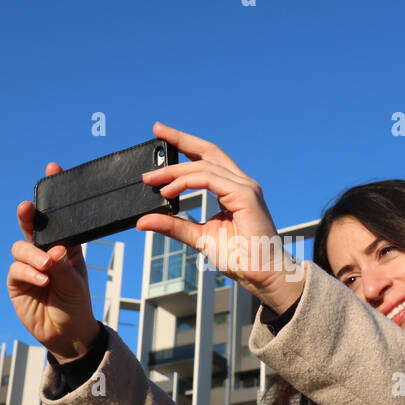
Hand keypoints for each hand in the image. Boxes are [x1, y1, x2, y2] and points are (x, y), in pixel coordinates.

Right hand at [9, 163, 101, 361]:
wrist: (68, 334)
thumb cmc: (77, 304)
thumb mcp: (76, 282)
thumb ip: (65, 265)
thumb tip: (53, 250)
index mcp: (63, 244)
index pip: (58, 217)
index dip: (53, 193)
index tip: (53, 167)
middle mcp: (43, 251)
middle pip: (32, 226)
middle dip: (28, 215)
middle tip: (28, 207)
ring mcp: (28, 266)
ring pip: (21, 248)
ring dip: (34, 255)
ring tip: (48, 266)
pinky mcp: (16, 282)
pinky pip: (17, 270)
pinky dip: (29, 273)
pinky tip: (43, 280)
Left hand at [136, 121, 303, 312]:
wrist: (261, 274)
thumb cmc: (238, 257)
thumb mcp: (198, 237)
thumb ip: (173, 226)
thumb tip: (143, 221)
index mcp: (233, 189)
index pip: (208, 159)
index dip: (186, 145)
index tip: (161, 138)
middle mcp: (241, 183)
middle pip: (209, 151)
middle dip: (181, 139)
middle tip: (156, 130)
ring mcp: (245, 187)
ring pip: (204, 166)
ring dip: (175, 170)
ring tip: (151, 179)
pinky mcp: (245, 196)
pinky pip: (209, 179)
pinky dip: (186, 182)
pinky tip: (169, 191)